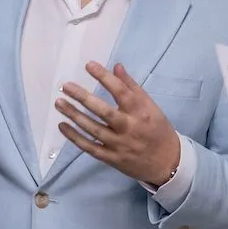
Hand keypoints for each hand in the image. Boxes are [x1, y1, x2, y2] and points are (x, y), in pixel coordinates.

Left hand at [56, 63, 179, 185]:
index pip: (121, 92)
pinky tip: (62, 126)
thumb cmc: (157, 130)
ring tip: (59, 102)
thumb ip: (132, 87)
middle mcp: (130, 128)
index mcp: (141, 112)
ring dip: (74, 116)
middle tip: (66, 86)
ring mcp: (119, 145)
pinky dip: (75, 137)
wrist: (168, 163)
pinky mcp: (112, 159)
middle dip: (84, 98)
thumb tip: (116, 66)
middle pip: (104, 112)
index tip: (89, 65)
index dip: (105, 77)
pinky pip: (90, 147)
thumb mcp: (151, 106)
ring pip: (94, 130)